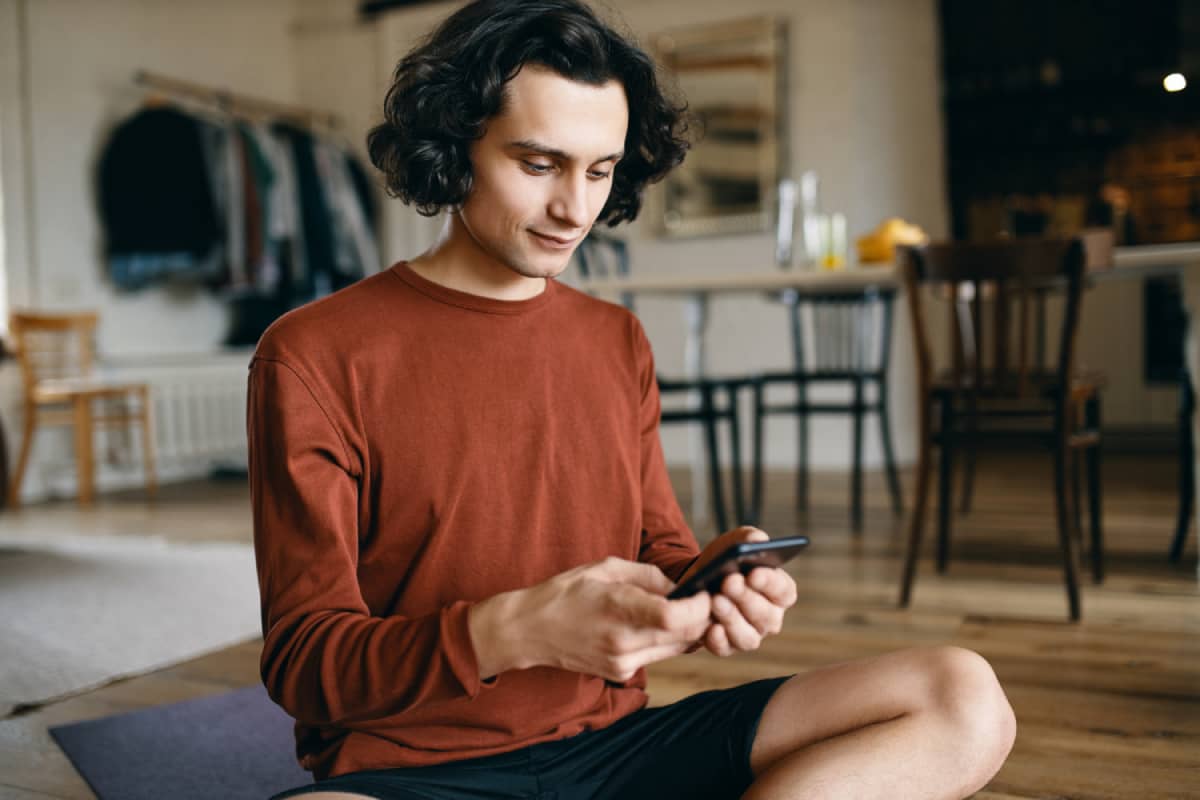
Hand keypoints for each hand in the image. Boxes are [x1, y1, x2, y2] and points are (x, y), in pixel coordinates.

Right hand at [469, 557, 711, 681]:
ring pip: (677, 648)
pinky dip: (669, 640)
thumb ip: (648, 575)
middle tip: (707, 598)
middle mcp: (622, 641)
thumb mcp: (605, 568)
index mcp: (617, 607)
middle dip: (703, 616)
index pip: (672, 616)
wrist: (530, 631)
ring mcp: (622, 662)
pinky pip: (659, 656)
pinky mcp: (621, 673)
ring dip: (689, 630)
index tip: (706, 592)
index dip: (699, 606)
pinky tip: (660, 624)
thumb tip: (682, 586)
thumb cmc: (565, 592)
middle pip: (684, 635)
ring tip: (687, 608)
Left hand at [677, 527, 797, 656]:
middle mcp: (769, 618)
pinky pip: (726, 649)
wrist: (696, 579)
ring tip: (716, 600)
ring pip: (749, 637)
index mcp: (778, 592)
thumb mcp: (735, 542)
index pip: (784, 592)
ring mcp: (750, 634)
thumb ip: (750, 538)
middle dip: (746, 598)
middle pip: (766, 616)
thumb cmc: (724, 561)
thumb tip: (759, 540)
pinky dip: (719, 640)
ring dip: (732, 618)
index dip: (771, 584)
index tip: (754, 573)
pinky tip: (710, 628)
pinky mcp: (727, 646)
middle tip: (729, 582)